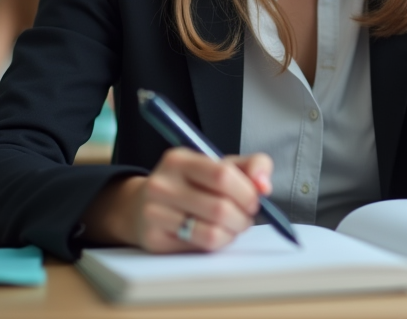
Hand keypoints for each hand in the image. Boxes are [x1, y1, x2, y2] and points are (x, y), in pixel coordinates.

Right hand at [85, 149, 272, 252]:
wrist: (141, 206)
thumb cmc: (191, 184)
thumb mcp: (219, 165)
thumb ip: (251, 166)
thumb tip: (264, 185)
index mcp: (179, 159)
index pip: (222, 175)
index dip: (246, 192)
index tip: (254, 199)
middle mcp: (162, 184)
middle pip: (220, 208)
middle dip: (243, 217)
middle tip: (245, 217)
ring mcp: (154, 213)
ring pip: (212, 232)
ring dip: (232, 233)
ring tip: (231, 226)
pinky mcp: (154, 239)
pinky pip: (200, 247)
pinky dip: (217, 243)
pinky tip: (213, 234)